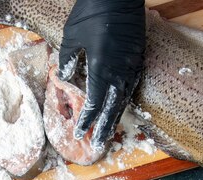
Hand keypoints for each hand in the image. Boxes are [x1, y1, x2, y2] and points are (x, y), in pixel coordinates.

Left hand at [59, 0, 145, 149]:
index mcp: (102, 67)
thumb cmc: (91, 11)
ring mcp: (132, 65)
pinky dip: (125, 100)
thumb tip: (64, 78)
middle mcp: (120, 71)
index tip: (80, 132)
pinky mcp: (138, 58)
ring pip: (124, 99)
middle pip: (112, 107)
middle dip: (104, 127)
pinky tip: (120, 107)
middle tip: (98, 144)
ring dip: (116, 117)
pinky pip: (132, 86)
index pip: (94, 102)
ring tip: (109, 132)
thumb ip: (68, 60)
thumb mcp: (71, 36)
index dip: (87, 119)